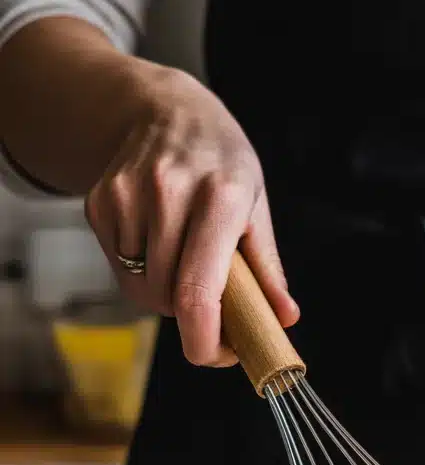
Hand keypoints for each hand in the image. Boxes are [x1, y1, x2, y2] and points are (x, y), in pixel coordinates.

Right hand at [84, 67, 297, 365]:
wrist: (165, 108)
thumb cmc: (222, 163)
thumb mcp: (256, 205)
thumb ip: (267, 268)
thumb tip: (284, 319)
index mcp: (222, 197)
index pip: (198, 290)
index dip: (203, 339)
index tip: (215, 356)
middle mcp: (171, 193)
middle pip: (169, 297)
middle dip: (192, 318)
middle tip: (212, 309)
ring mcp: (128, 195)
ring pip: (141, 287)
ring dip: (165, 296)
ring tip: (186, 267)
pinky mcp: (100, 201)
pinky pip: (120, 267)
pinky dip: (141, 273)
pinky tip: (159, 244)